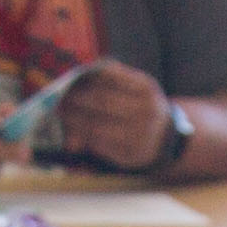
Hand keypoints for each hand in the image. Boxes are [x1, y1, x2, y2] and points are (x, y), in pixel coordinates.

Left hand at [41, 61, 175, 171]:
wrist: (166, 138)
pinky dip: (83, 137)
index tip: (70, 80)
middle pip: (102, 102)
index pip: (110, 79)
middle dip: (76, 99)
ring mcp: (139, 135)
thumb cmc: (143, 106)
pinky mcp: (129, 155)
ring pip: (97, 126)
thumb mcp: (138, 86)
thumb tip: (85, 71)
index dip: (87, 80)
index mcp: (146, 89)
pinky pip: (99, 145)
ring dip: (74, 120)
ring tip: (61, 114)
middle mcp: (146, 112)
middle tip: (60, 98)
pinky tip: (72, 131)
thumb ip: (115, 77)